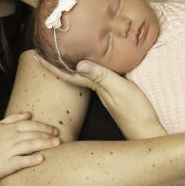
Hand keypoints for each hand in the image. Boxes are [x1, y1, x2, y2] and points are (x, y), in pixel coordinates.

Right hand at [0, 113, 60, 178]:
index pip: (31, 125)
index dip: (44, 126)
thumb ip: (14, 118)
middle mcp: (10, 138)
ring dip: (44, 144)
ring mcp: (8, 150)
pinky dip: (31, 159)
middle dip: (48, 135)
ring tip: (56, 144)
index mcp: (10, 128)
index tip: (55, 130)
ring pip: (29, 145)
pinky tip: (41, 158)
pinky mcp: (6, 163)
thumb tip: (30, 114)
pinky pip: (20, 161)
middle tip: (60, 138)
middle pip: (33, 134)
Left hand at [35, 53, 165, 138]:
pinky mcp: (116, 97)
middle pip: (72, 76)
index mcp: (96, 88)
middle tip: (43, 53)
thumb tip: (78, 65)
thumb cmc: (137, 112)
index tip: (36, 56)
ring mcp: (107, 95)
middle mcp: (98, 91)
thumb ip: (101, 76)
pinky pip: (95, 81)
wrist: (149, 132)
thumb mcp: (120, 90)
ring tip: (62, 57)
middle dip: (57, 65)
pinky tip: (92, 69)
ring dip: (71, 68)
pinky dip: (89, 72)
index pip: (68, 75)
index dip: (52, 65)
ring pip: (83, 78)